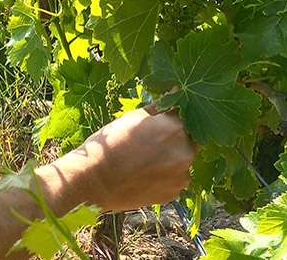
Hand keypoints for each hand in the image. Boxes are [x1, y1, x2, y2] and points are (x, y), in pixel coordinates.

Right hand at [56, 107, 198, 211]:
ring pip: (184, 159)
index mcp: (175, 128)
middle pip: (191, 138)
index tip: (164, 117)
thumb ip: (159, 107)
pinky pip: (176, 177)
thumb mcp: (133, 118)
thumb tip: (174, 93)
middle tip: (156, 139)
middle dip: (179, 135)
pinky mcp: (174, 192)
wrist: (95, 181)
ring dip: (174, 155)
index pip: (186, 114)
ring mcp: (181, 175)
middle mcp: (185, 152)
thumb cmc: (111, 144)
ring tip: (147, 158)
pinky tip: (147, 172)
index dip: (175, 115)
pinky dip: (167, 174)